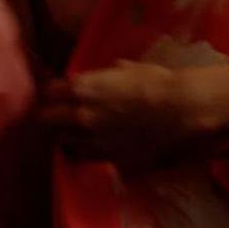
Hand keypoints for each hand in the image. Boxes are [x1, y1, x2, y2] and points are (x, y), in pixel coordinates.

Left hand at [34, 61, 228, 173]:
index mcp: (84, 89)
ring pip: (62, 143)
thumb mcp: (128, 69)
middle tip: (55, 115)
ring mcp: (92, 140)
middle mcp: (81, 116)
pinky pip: (84, 157)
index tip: (57, 92)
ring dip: (65, 136)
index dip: (52, 92)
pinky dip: (83, 151)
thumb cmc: (158, 82)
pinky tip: (92, 146)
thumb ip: (105, 76)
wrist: (182, 110)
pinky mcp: (107, 158)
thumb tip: (98, 79)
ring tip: (74, 133)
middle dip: (48, 116)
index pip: (48, 92)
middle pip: (46, 120)